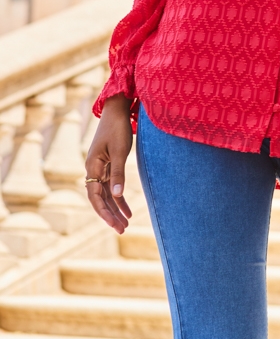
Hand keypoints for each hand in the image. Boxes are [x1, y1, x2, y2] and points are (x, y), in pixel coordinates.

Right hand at [85, 94, 133, 233]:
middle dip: (111, 215)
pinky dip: (120, 197)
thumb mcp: (119, 150)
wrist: (117, 109)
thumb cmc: (118, 127)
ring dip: (115, 209)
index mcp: (92, 166)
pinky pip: (112, 186)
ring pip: (107, 194)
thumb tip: (117, 195)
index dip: (105, 212)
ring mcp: (100, 167)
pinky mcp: (109, 164)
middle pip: (100, 198)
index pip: (95, 196)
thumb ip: (118, 173)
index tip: (115, 224)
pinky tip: (128, 209)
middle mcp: (93, 169)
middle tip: (122, 230)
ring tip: (125, 224)